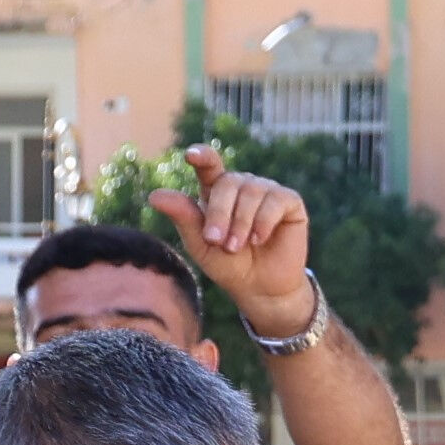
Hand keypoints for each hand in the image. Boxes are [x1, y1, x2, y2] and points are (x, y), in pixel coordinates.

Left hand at [153, 158, 318, 334]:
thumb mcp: (200, 244)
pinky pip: (275, 200)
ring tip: (237, 246)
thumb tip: (154, 195)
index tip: (191, 156)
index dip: (202, 157)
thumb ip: (182, 217)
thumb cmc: (227, 265)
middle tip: (216, 241)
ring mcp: (267, 191)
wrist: (260, 288)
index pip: (209, 165)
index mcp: (217, 190)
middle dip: (219, 212)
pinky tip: (259, 239)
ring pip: (251, 191)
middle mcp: (243, 185)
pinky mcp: (290, 202)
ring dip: (241, 223)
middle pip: (228, 182)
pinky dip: (263, 222)